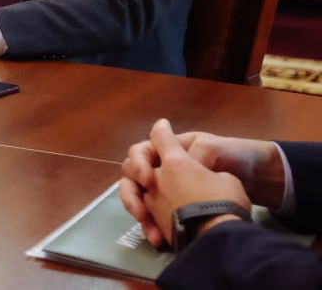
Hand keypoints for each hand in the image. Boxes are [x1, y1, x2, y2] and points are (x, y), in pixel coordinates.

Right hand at [118, 119, 251, 246]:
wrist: (258, 179)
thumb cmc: (232, 157)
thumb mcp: (210, 149)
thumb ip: (188, 155)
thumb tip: (173, 167)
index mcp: (171, 150)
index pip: (140, 152)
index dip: (138, 163)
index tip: (148, 178)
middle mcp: (163, 170)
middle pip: (132, 179)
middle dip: (131, 194)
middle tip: (141, 209)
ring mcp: (168, 192)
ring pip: (138, 201)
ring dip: (138, 213)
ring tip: (148, 227)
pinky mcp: (174, 212)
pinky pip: (153, 219)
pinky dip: (153, 228)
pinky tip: (159, 239)